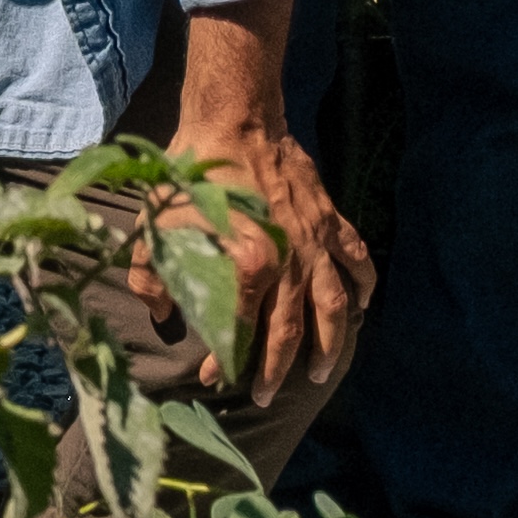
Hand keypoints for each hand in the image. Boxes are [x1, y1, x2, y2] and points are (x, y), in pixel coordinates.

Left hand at [141, 118, 372, 402]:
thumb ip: (152, 277)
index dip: (226, 361)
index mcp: (249, 265)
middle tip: (266, 397)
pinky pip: (356, 259)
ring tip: (322, 373)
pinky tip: (363, 309)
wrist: (233, 120)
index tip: (213, 378)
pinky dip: (364, 286)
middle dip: (276, 369)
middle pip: (290, 330)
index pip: (241, 330)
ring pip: (333, 307)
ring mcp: (315, 242)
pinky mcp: (330, 220)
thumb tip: (161, 312)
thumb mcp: (156, 226)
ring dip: (330, 345)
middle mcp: (289, 261)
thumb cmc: (192, 174)